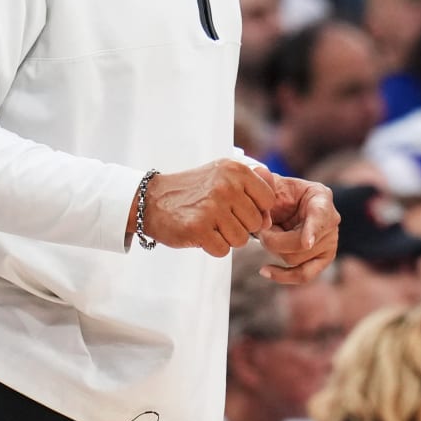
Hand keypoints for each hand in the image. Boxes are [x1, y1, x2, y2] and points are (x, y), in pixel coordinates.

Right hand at [140, 160, 275, 256]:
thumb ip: (252, 189)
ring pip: (240, 239)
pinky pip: (222, 250)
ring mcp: (212, 207)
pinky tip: (201, 234)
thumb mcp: (223, 175)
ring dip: (226, 238)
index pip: (268, 199)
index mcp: (235, 170)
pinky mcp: (198, 228)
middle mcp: (226, 186)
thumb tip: (268, 218)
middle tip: (219, 218)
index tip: (239, 209)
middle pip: (255, 223)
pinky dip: (212, 247)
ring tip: (210, 225)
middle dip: (240, 226)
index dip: (257, 210)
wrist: (151, 200)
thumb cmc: (192, 190)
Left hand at [251, 167, 338, 283]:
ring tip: (269, 236)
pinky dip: (283, 276)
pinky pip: (304, 275)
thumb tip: (263, 217)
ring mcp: (329, 242)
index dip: (313, 229)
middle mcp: (331, 221)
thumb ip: (265, 193)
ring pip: (296, 259)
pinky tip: (265, 271)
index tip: (306, 243)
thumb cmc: (280, 192)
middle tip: (260, 231)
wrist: (286, 202)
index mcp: (320, 196)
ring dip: (275, 251)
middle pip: (301, 244)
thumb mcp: (272, 185)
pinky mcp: (322, 260)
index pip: (320, 215)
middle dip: (274, 240)